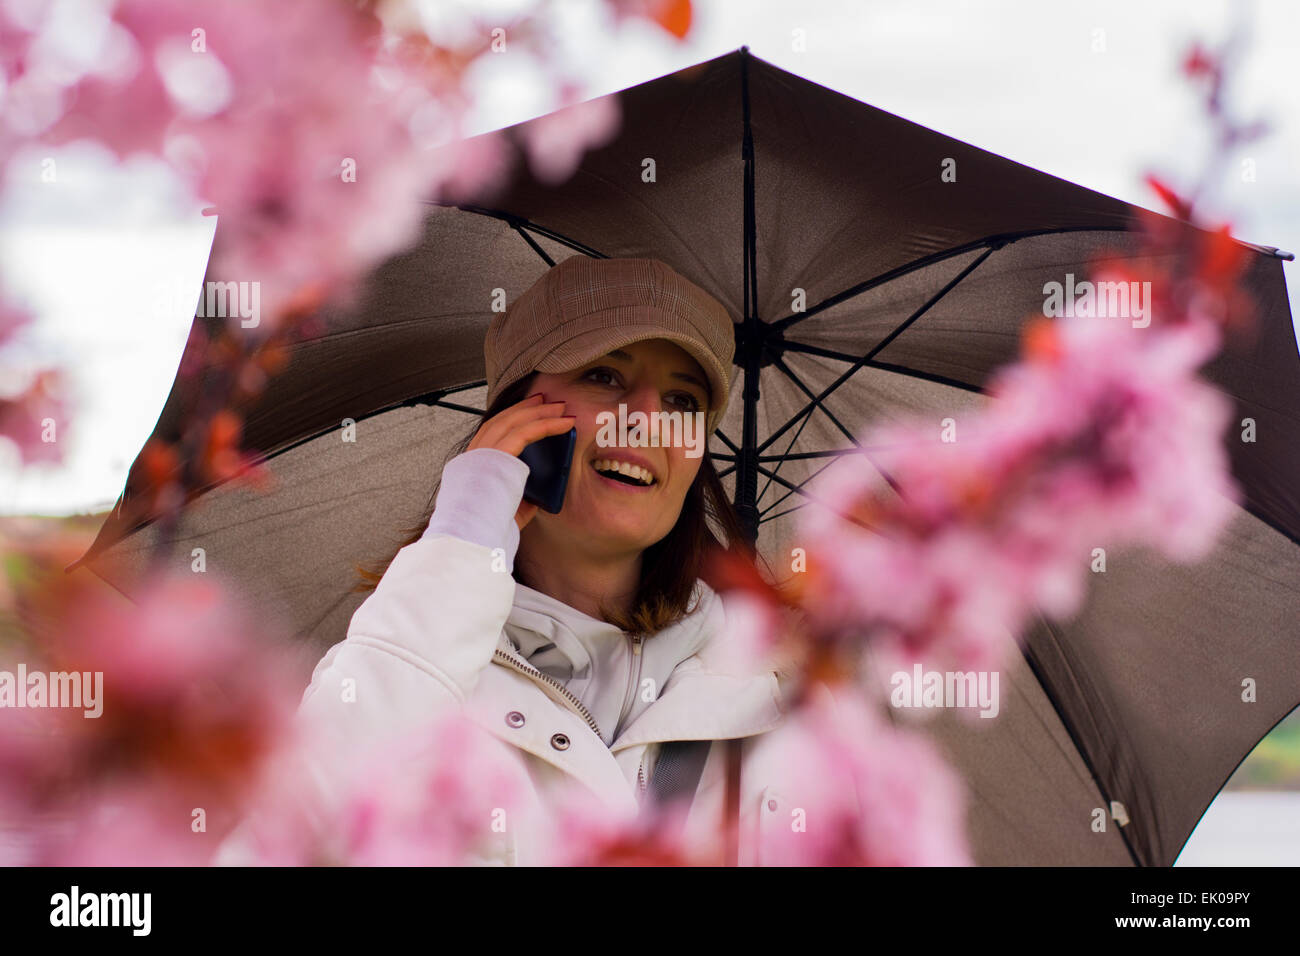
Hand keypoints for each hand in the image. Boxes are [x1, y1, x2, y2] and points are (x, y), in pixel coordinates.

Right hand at [468, 392, 574, 531]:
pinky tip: (563, 424)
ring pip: (512, 422)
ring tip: (560, 408)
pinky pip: (524, 433)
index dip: (510, 419)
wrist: (473, 540)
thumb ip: (520, 497)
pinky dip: (547, 426)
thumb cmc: (487, 531)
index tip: (529, 410)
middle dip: (526, 409)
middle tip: (546, 400)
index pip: (490, 434)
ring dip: (539, 412)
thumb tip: (539, 493)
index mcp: (471, 467)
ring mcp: (480, 454)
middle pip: (500, 422)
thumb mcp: (506, 510)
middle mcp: (472, 456)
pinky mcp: (495, 457)